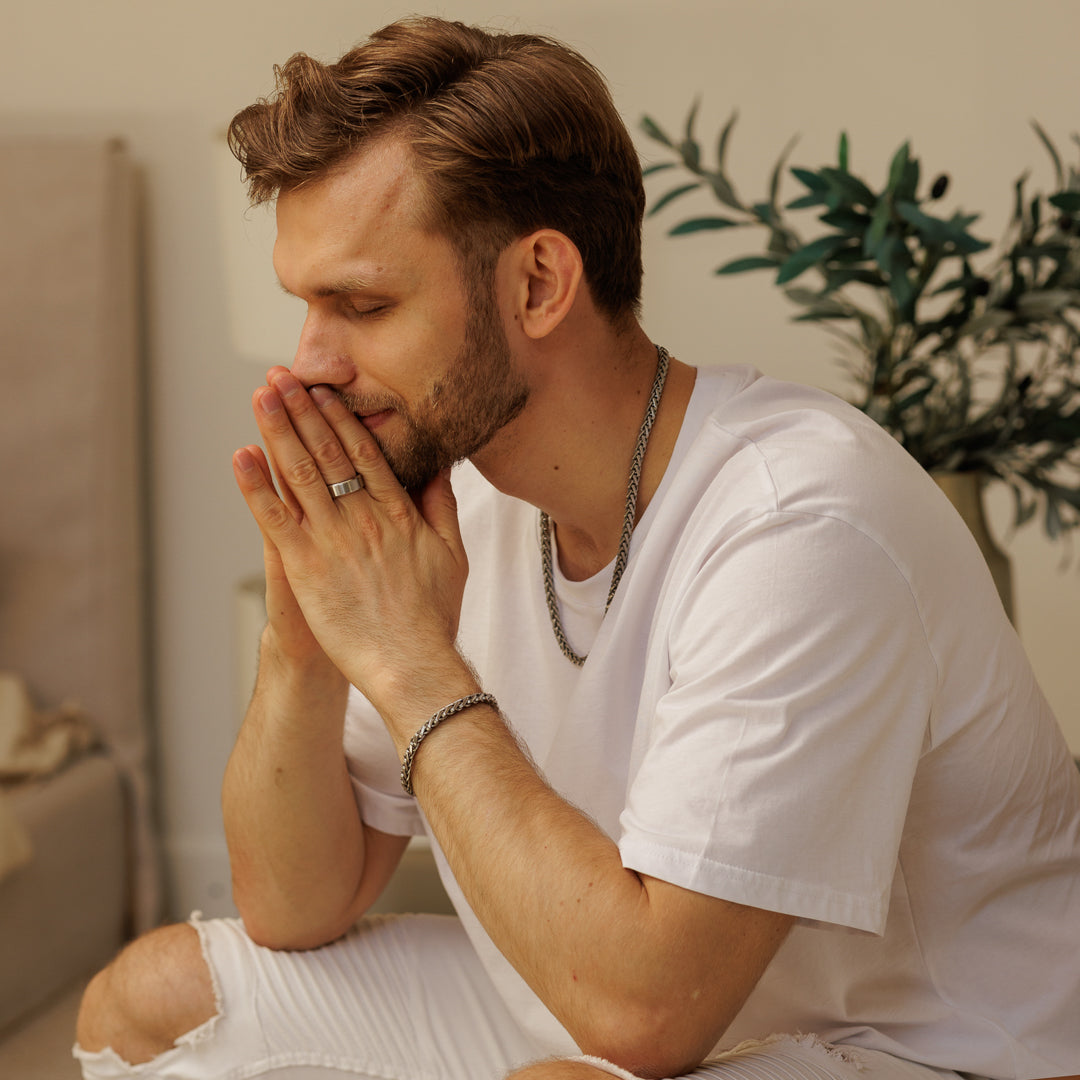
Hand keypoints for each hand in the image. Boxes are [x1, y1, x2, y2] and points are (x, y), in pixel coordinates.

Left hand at [231, 369, 470, 718]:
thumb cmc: (433, 616)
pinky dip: (256, 485)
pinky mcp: (306, 566)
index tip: (323, 391)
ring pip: (300, 473)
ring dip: (278, 430)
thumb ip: (442, 507)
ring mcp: (333, 540)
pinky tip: (241, 455)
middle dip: (303, 410)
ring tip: (262, 396)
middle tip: (283, 375)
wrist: (412, 664)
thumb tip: (438, 468)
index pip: (365, 454)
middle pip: (328, 452)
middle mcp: (363, 517)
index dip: (340, 419)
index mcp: (397, 513)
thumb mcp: (453, 554)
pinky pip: (275, 518)